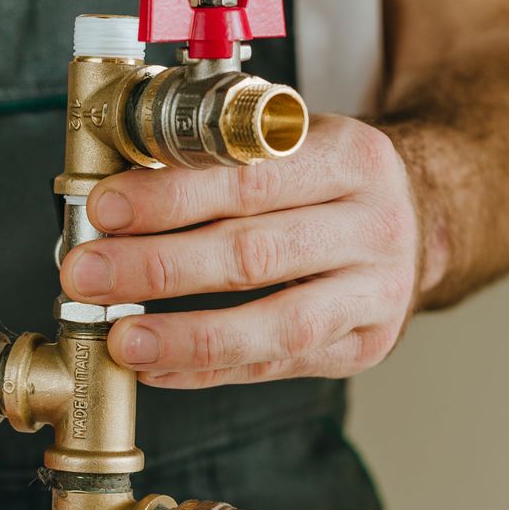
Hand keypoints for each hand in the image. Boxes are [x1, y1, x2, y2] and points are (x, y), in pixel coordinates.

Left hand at [60, 115, 421, 386]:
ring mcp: (378, 293)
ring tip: (120, 338)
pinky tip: (155, 366)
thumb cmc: (328, 178)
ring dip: (187, 335)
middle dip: (160, 267)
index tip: (106, 209)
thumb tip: (113, 194)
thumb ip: (220, 155)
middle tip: (87, 275)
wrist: (421, 217)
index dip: (173, 197)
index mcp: (352, 157)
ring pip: (277, 324)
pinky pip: (276, 365)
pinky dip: (209, 370)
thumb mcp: (292, 139)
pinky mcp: (366, 345)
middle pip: (257, 254)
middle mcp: (374, 226)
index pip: (252, 179)